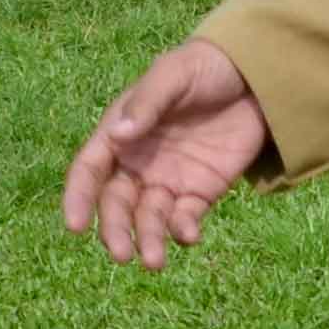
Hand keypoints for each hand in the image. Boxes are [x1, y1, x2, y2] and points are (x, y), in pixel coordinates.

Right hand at [62, 37, 270, 270]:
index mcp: (121, 133)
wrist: (254, 76)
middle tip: (122, 255)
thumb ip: (148, 103)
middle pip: (116, 203)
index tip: (75, 226)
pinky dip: (183, 231)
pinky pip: (185, 217)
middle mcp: (138, 162)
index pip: (90, 170)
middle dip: (115, 230)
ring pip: (149, 218)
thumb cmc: (204, 67)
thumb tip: (117, 135)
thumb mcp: (175, 74)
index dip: (78, 197)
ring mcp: (168, 179)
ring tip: (155, 262)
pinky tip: (188, 236)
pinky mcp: (200, 191)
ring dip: (148, 240)